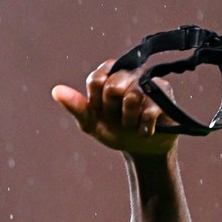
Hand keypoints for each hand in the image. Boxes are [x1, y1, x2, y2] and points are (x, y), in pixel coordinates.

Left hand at [52, 60, 177, 156]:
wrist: (141, 148)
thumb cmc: (113, 130)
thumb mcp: (91, 123)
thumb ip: (76, 107)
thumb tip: (56, 90)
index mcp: (108, 75)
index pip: (96, 79)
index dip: (97, 101)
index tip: (101, 110)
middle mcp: (128, 73)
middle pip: (113, 87)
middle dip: (112, 111)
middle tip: (117, 117)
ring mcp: (148, 82)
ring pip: (132, 97)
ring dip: (128, 120)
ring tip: (131, 123)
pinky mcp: (166, 94)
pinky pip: (149, 110)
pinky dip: (143, 128)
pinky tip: (145, 130)